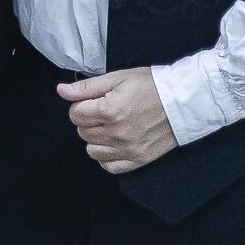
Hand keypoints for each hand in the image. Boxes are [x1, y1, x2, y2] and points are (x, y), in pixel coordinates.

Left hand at [58, 68, 177, 172]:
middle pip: (82, 132)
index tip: (94, 101)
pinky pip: (109, 166)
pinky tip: (114, 144)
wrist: (184, 101)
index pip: (75, 115)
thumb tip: (61, 91)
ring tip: (110, 127)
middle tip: (104, 111)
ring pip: (92, 150)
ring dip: (96, 139)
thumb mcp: (117, 78)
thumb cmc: (150, 86)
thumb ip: (86, 87)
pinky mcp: (139, 160)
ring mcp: (128, 150)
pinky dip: (107, 156)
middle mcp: (116, 134)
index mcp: (109, 111)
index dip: (81, 106)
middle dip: (88, 121)